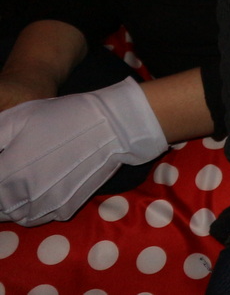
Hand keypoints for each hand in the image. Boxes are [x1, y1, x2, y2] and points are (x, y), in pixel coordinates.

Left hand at [0, 78, 167, 224]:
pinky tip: (36, 194)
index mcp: (8, 173)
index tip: (4, 164)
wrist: (113, 126)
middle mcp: (24, 196)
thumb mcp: (19, 117)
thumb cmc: (64, 117)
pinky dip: (31, 211)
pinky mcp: (66, 208)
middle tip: (8, 178)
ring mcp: (47, 205)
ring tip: (15, 189)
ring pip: (16, 217)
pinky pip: (38, 218)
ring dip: (11, 207)